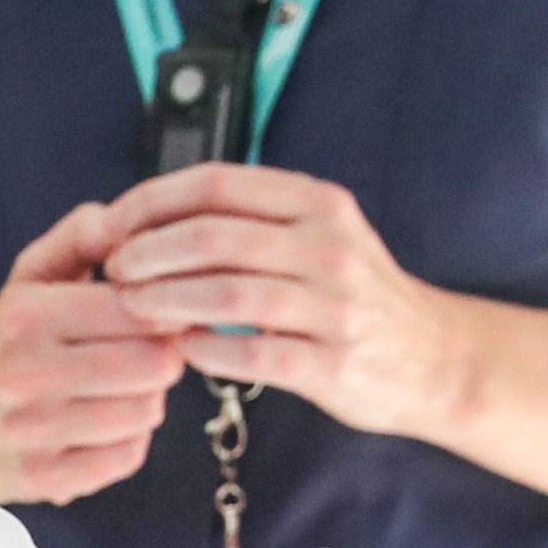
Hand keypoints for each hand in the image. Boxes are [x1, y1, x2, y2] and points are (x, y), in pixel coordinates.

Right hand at [0, 205, 188, 502]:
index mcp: (28, 317)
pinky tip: (106, 428)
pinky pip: (128, 457)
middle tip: (147, 356)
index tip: (157, 317)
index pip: (140, 309)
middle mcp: (26, 376)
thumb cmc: (7, 347)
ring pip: (146, 412)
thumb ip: (79, 238)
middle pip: (154, 364)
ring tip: (123, 391)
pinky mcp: (47, 480)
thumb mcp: (31, 280)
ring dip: (147, 400)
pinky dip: (129, 442)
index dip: (165, 311)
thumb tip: (121, 220)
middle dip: (162, 358)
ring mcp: (35, 433)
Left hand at [99, 163, 469, 440]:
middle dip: (148, 251)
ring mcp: (333, 307)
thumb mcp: (318, 236)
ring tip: (130, 307)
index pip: (220, 184)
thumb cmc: (350, 296)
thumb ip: (252, 221)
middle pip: (214, 236)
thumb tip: (154, 217)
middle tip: (113, 270)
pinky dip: (204, 350)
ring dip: (164, 300)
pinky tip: (179, 348)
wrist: (434, 358)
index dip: (153, 201)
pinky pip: (251, 354)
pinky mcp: (332, 363)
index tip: (113, 223)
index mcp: (318, 205)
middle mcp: (329, 246)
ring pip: (227, 294)